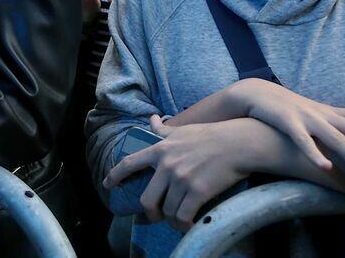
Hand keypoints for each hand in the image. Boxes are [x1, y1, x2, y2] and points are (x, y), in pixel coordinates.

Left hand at [106, 116, 264, 230]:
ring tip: (178, 220)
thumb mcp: (182, 130)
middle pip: (146, 198)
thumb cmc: (211, 135)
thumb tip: (152, 119)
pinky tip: (189, 224)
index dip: (115, 176)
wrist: (237, 143)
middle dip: (149, 212)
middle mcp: (166, 165)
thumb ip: (163, 130)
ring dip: (171, 219)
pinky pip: (182, 216)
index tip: (107, 185)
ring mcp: (181, 179)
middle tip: (156, 215)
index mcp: (160, 149)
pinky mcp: (197, 191)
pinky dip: (183, 225)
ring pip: (166, 210)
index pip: (129, 163)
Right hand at [225, 78, 344, 178]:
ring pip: (337, 140)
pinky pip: (303, 141)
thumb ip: (334, 126)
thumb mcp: (314, 116)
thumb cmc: (286, 110)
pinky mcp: (286, 122)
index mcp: (333, 113)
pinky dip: (315, 154)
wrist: (253, 93)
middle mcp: (325, 114)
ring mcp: (307, 118)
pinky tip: (326, 168)